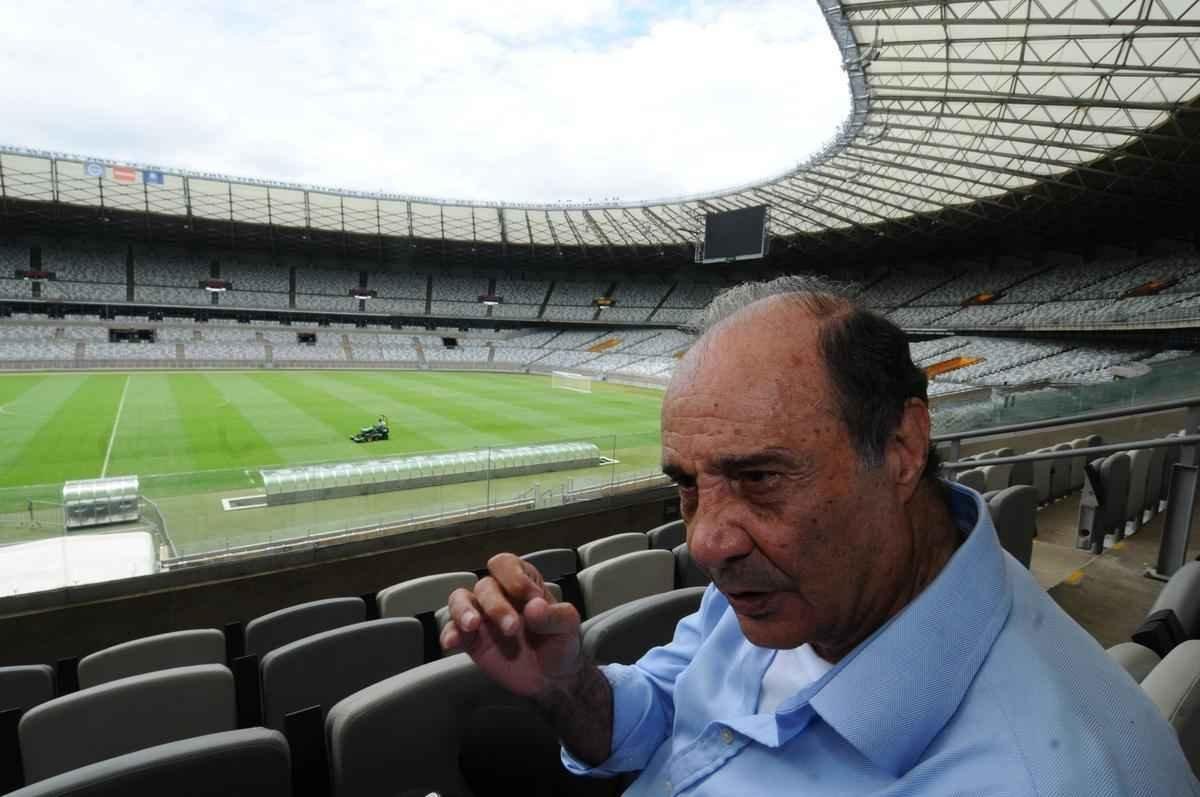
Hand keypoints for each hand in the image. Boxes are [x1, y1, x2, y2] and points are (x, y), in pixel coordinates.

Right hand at [441, 553, 582, 697]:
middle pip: (485, 586)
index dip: (513, 577)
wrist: (553, 679)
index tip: (530, 598)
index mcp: (523, 584)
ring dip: (464, 610)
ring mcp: (482, 617)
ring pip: (460, 600)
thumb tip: (534, 606)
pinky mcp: (471, 640)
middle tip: (512, 628)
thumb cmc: (561, 644)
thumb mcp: (568, 627)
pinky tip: (452, 642)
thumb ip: (555, 616)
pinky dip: (449, 633)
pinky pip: (452, 630)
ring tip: (472, 625)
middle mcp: (499, 595)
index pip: (506, 565)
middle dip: (496, 606)